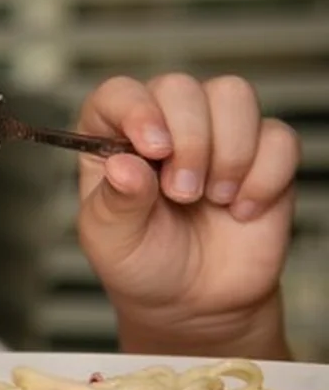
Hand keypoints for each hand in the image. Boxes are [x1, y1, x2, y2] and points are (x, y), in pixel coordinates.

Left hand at [74, 74, 299, 358]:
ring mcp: (215, 135)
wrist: (194, 302)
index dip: (136, 109)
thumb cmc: (142, 263)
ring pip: (233, 96)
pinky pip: (279, 137)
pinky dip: (265, 175)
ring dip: (228, 151)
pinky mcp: (262, 155)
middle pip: (181, 87)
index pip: (119, 93)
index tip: (152, 148)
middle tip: (182, 193)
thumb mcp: (111, 241)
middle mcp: (163, 124)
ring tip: (212, 198)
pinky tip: (241, 210)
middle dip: (189, 140)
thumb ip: (115, 202)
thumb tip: (124, 166)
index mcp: (112, 136)